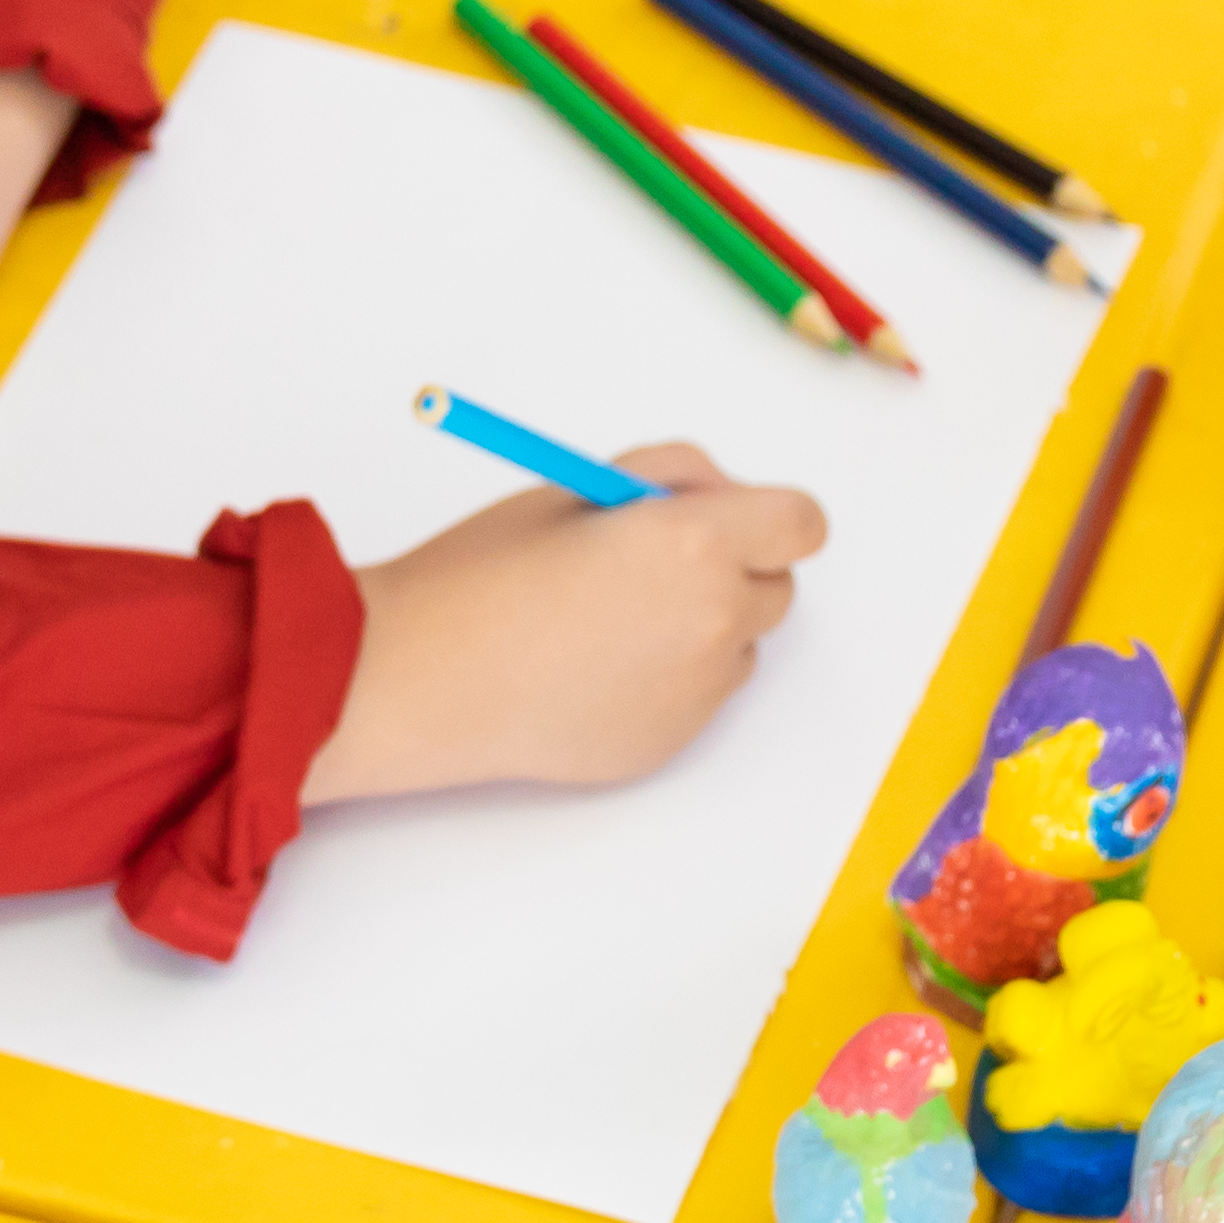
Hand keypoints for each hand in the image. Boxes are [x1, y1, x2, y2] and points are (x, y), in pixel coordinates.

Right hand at [302, 446, 832, 802]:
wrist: (420, 681)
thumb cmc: (482, 576)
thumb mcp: (577, 490)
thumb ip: (668, 479)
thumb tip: (717, 497)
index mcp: (697, 543)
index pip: (803, 524)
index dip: (768, 516)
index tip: (729, 519)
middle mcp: (715, 621)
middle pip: (778, 589)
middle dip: (735, 569)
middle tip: (652, 564)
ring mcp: (697, 694)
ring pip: (739, 649)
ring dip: (702, 628)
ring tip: (607, 623)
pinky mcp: (669, 743)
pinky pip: (697, 700)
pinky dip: (666, 681)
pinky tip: (588, 672)